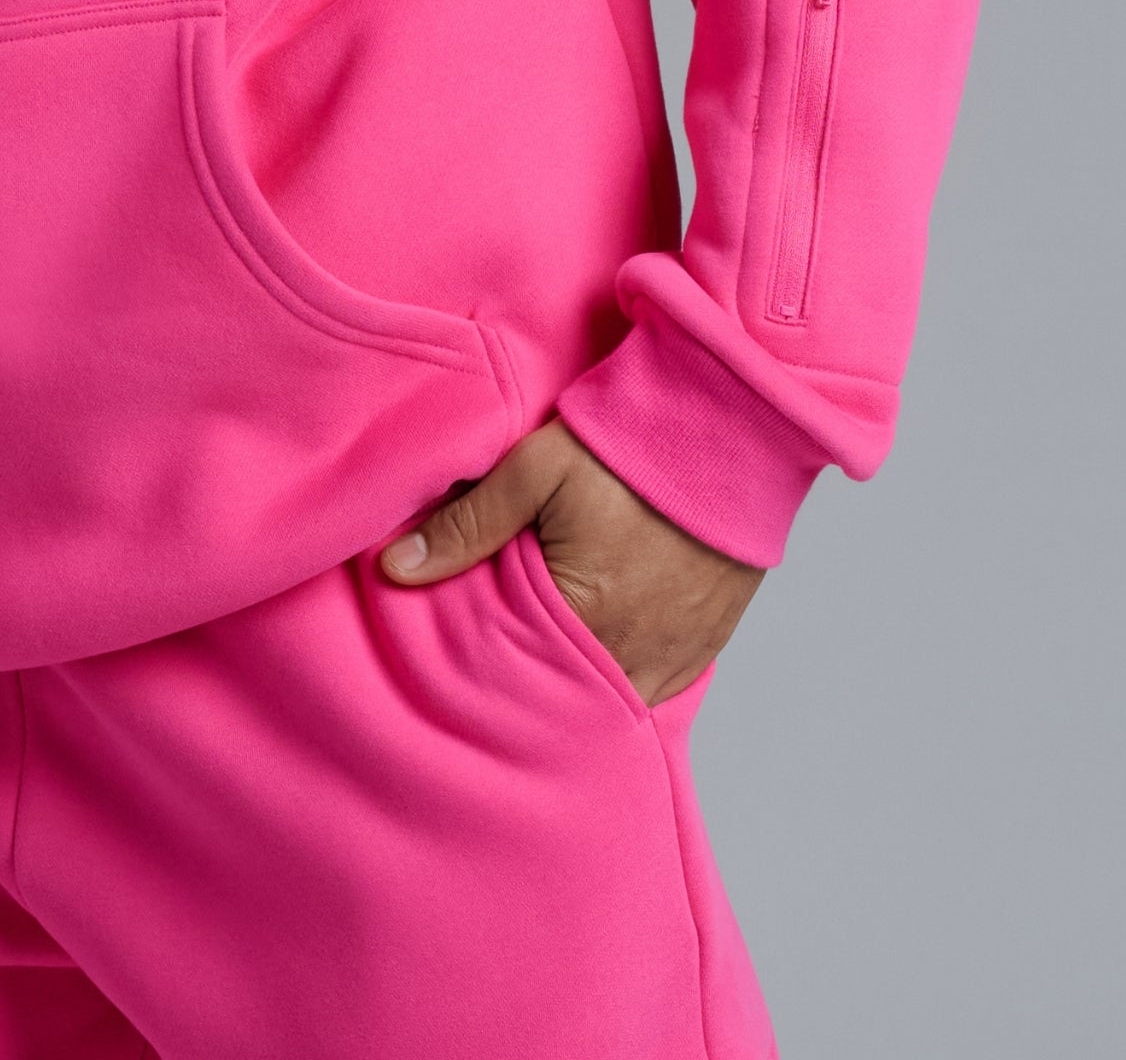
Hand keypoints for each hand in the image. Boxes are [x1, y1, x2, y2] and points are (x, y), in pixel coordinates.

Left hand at [378, 419, 763, 704]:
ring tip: (547, 660)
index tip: (457, 661)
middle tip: (500, 663)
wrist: (729, 426)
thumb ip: (467, 524)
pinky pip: (658, 687)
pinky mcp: (707, 643)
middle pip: (568, 695)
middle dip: (533, 684)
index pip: (517, 675)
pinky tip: (599, 655)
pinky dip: (626, 677)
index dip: (486, 668)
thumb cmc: (629, 444)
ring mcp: (678, 654)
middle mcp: (637, 652)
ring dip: (582, 684)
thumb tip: (396, 568)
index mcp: (586, 616)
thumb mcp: (534, 470)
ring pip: (615, 700)